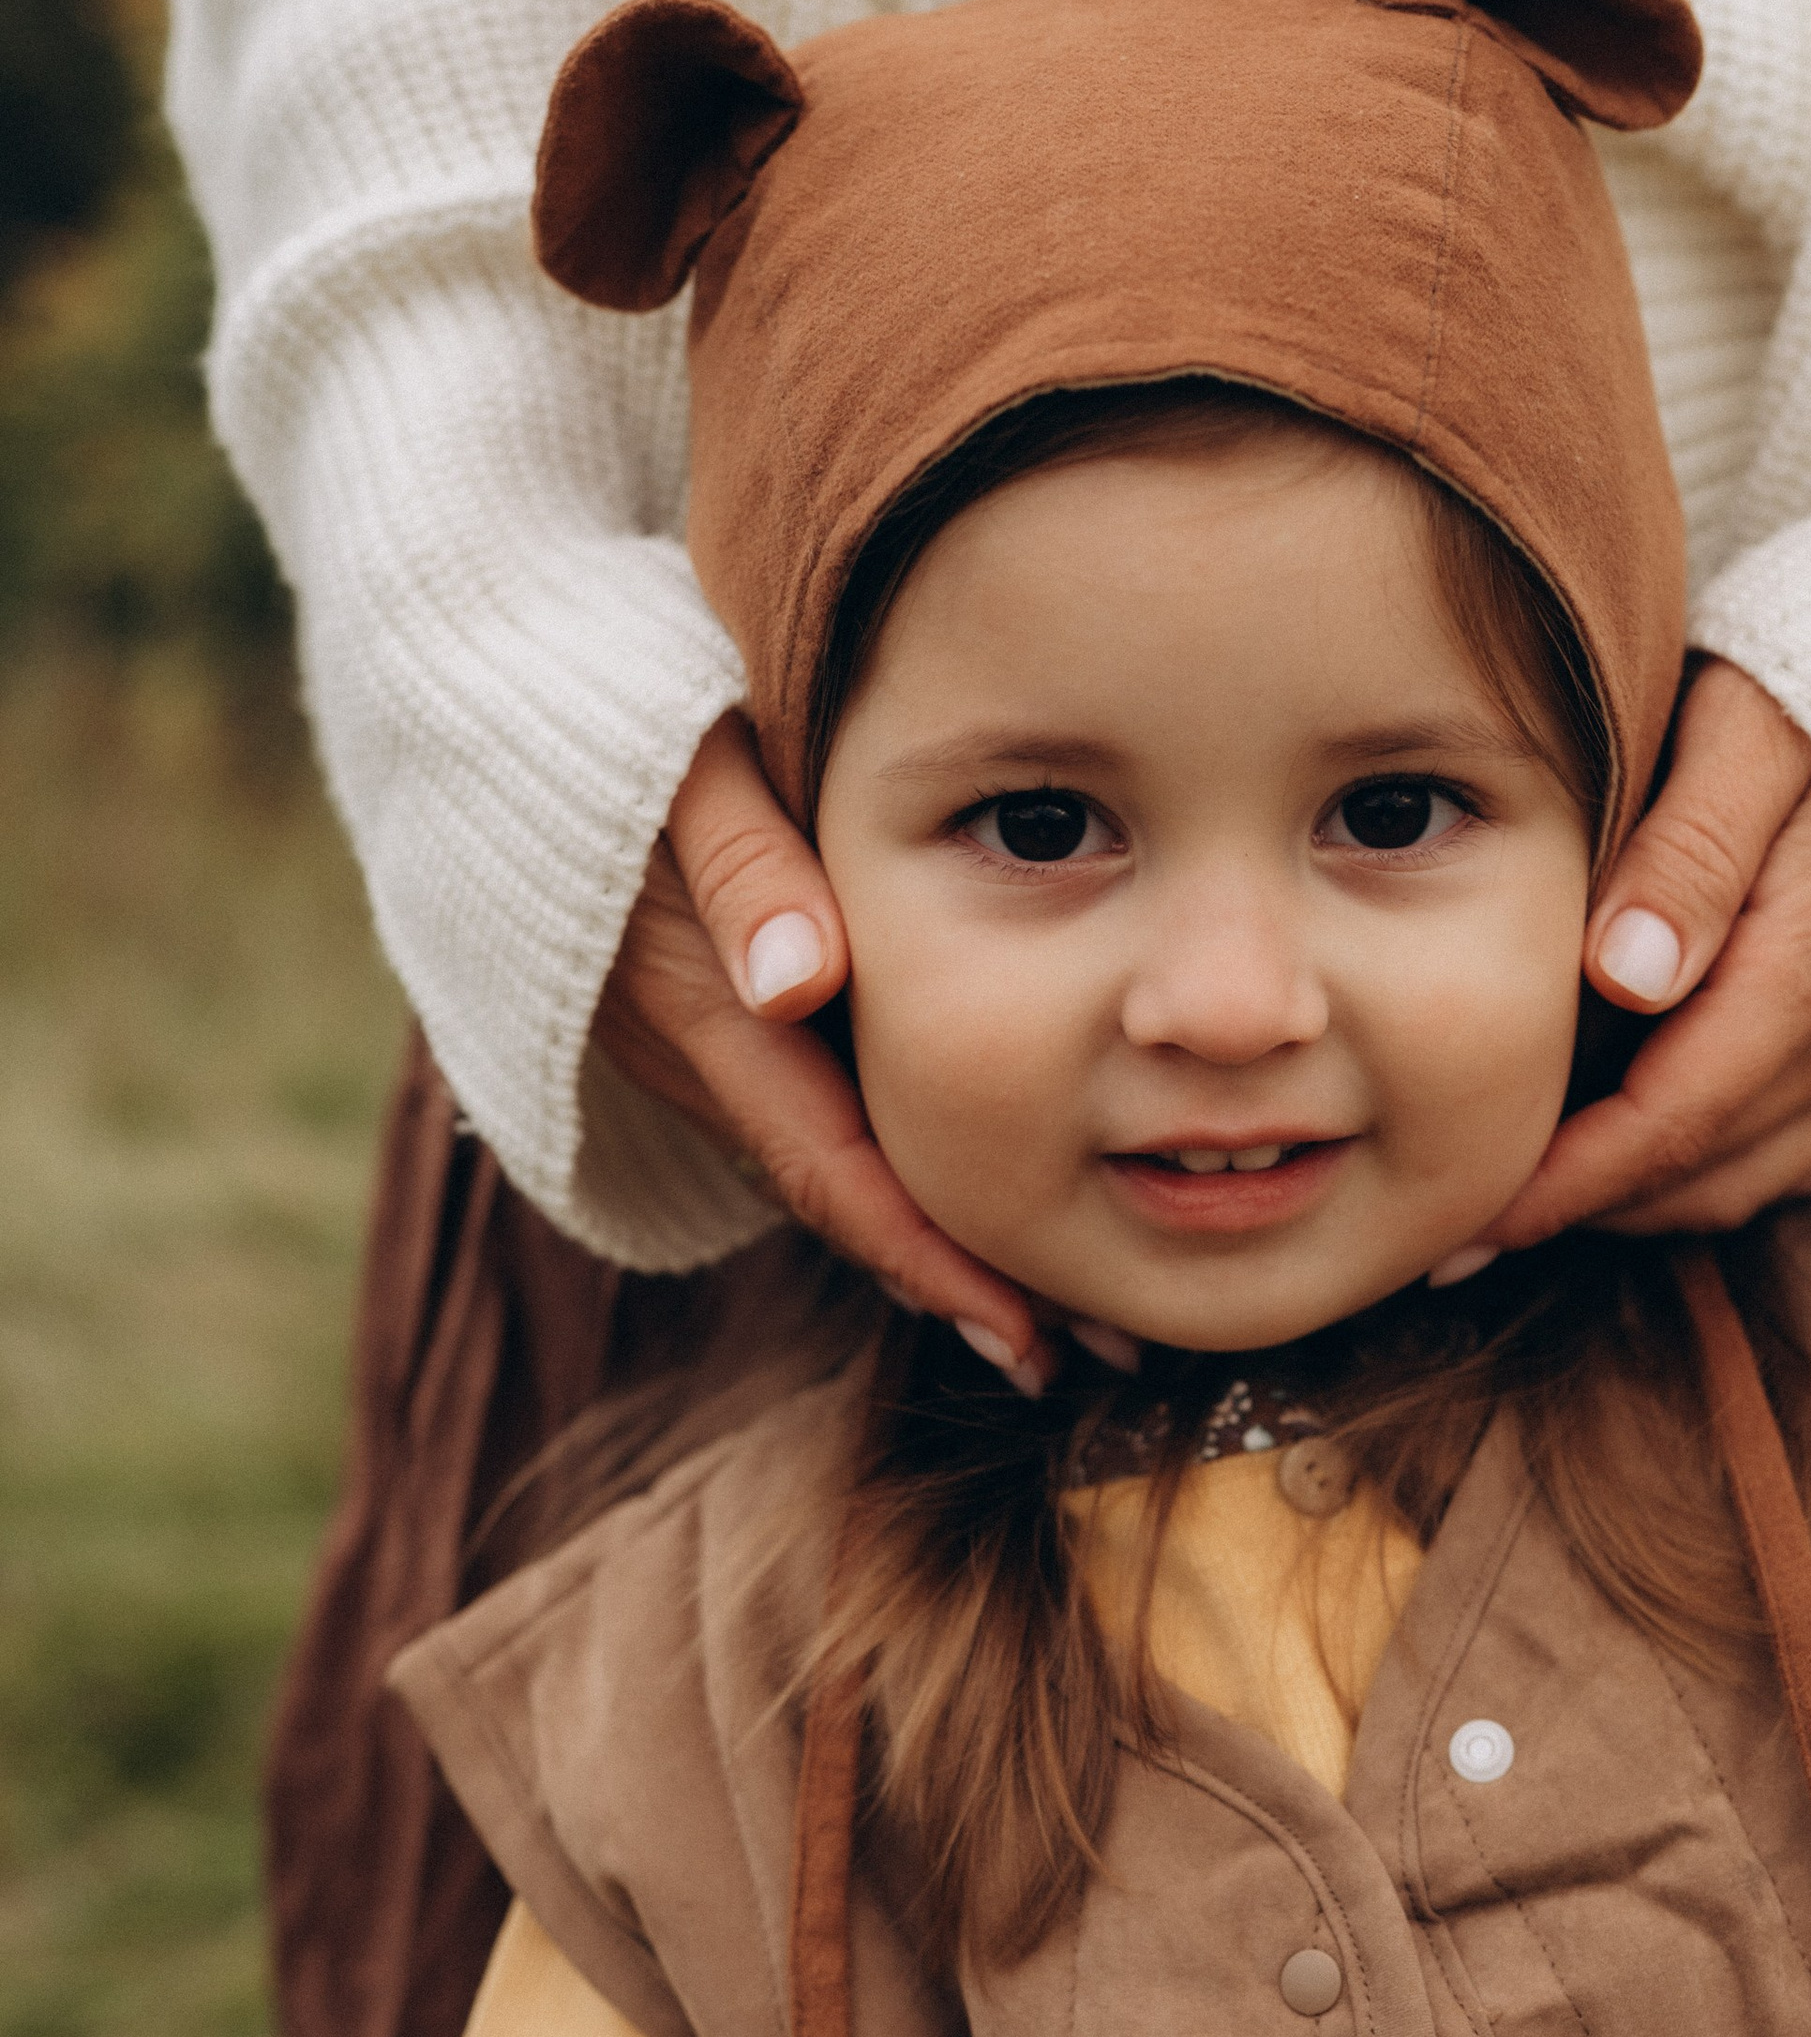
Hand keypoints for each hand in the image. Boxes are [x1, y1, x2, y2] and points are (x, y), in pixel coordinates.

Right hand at [594, 712, 1055, 1384]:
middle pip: (845, 1193)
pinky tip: (981, 1186)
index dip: (931, 1258)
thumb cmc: (605, 695)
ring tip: (1069, 1299)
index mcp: (698, 1000)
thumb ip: (738, 860)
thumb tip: (796, 980)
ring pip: (828, 1161)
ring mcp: (691, 1036)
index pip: (834, 1164)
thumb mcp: (680, 750)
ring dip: (937, 1236)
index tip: (1033, 1337)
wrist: (483, 685)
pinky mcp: (702, 1009)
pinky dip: (897, 1163)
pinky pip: (808, 1109)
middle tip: (1101, 1352)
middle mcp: (690, 1045)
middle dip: (963, 1279)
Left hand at [1469, 663, 1810, 1254]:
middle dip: (1574, 1212)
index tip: (1464, 1223)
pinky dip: (1705, 1168)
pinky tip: (1628, 1150)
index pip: (1666, 1119)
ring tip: (1525, 1203)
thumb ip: (1689, 846)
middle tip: (1458, 1234)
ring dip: (1636, 1202)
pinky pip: (1794, 1149)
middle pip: (1698, 1169)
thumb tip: (1622, 975)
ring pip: (1745, 1175)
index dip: (1560, 1186)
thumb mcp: (1755, 729)